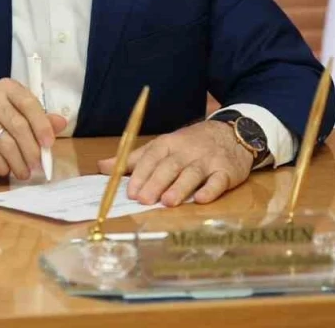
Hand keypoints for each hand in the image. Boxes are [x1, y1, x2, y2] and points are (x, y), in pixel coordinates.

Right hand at [0, 78, 67, 179]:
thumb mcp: (20, 115)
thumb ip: (41, 119)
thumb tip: (61, 123)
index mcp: (8, 88)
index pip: (28, 104)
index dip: (41, 125)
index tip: (49, 144)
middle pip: (18, 126)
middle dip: (31, 150)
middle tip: (38, 166)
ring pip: (5, 142)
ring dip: (18, 162)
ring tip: (24, 173)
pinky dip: (1, 165)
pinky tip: (5, 170)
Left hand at [98, 120, 252, 206]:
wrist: (232, 134)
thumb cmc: (191, 144)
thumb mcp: (162, 146)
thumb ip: (134, 159)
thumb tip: (102, 167)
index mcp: (169, 143)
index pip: (152, 157)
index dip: (140, 173)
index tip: (129, 191)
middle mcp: (187, 151)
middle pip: (169, 166)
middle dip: (155, 182)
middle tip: (143, 200)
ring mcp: (208, 161)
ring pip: (192, 173)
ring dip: (180, 187)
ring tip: (167, 202)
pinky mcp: (227, 171)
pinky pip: (219, 180)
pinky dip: (210, 189)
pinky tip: (201, 199)